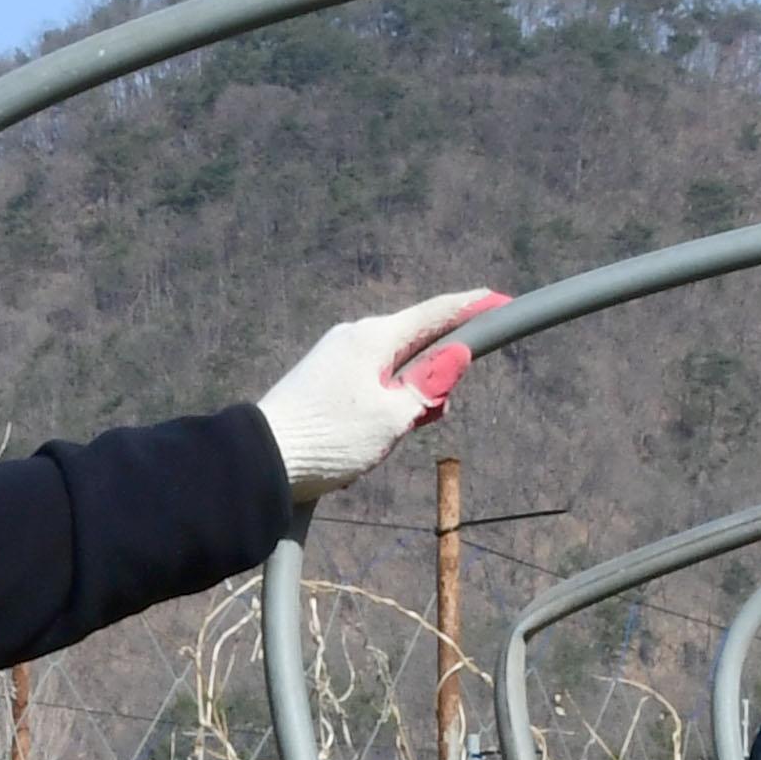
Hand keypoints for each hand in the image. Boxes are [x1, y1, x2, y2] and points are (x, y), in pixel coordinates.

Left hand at [254, 289, 506, 506]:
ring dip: (402, 399)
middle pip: (413, 344)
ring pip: (390, 368)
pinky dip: (380, 404)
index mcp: (374, 336)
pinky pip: (367, 382)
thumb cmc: (331, 437)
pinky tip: (364, 439)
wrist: (261, 459)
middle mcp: (353, 335)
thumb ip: (429, 385)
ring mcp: (334, 355)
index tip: (499, 300)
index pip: (435, 314)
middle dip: (431, 375)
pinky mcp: (321, 377)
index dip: (471, 308)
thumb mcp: (392, 416)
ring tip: (381, 439)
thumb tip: (457, 356)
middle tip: (428, 416)